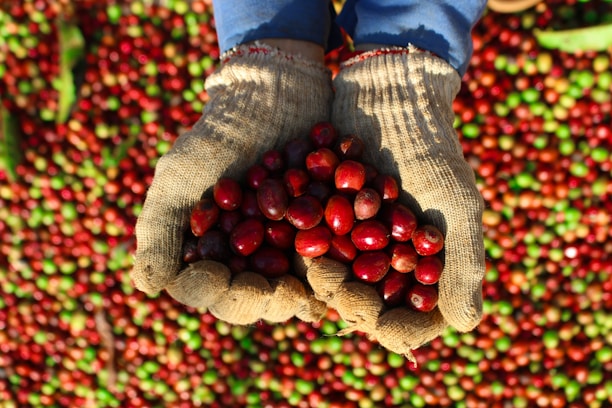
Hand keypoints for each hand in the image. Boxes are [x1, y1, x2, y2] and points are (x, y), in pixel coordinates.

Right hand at [130, 44, 331, 322]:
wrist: (273, 98)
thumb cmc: (219, 137)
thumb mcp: (181, 178)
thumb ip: (161, 230)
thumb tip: (146, 289)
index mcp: (209, 251)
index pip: (209, 288)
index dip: (221, 293)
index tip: (233, 284)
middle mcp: (246, 257)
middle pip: (256, 296)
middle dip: (268, 300)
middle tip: (284, 295)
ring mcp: (285, 248)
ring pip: (292, 287)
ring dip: (302, 294)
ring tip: (310, 293)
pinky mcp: (320, 233)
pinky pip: (328, 259)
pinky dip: (333, 268)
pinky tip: (339, 271)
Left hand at [306, 48, 484, 358]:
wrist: (389, 98)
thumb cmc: (430, 151)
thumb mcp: (456, 205)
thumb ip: (463, 265)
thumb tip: (465, 328)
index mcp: (424, 269)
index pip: (409, 320)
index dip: (391, 326)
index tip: (374, 313)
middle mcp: (386, 263)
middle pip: (366, 305)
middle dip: (346, 300)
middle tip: (328, 278)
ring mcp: (352, 243)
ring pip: (334, 281)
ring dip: (318, 281)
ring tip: (309, 264)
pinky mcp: (322, 219)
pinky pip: (308, 247)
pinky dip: (298, 250)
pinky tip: (285, 243)